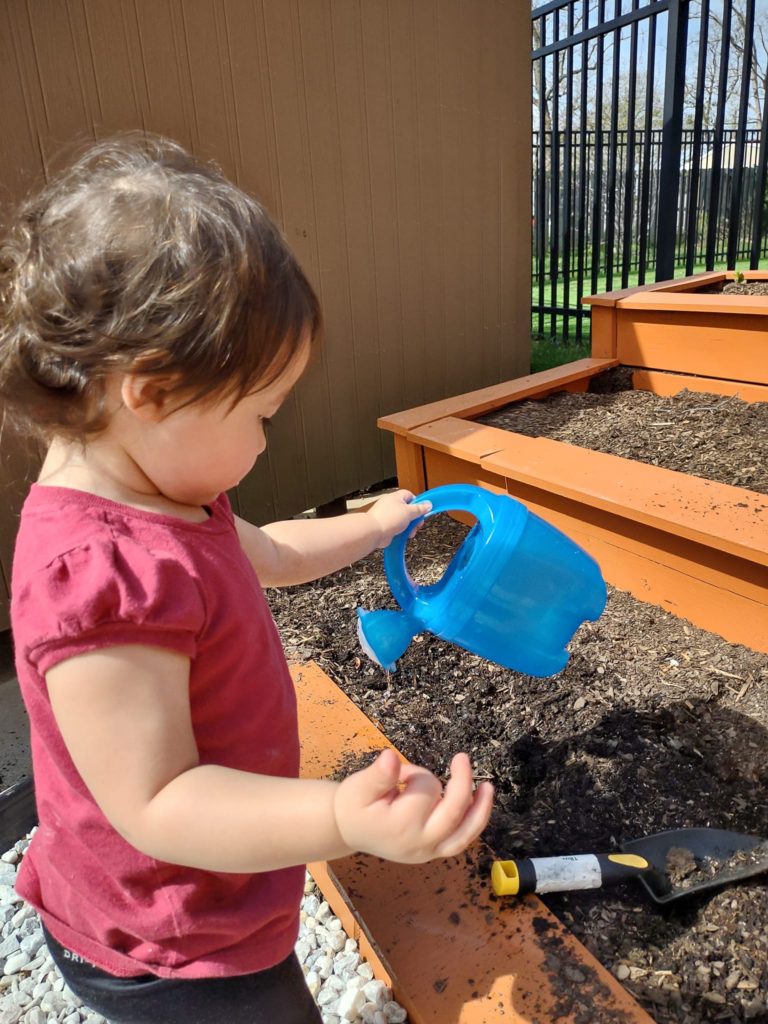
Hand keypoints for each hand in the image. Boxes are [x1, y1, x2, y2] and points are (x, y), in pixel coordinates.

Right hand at [333, 749, 493, 862]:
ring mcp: (427, 852)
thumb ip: (378, 774)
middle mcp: (418, 843)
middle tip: (462, 757)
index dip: (418, 774)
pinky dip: (472, 823)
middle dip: (462, 784)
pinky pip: (459, 841)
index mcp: (400, 825)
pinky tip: (478, 805)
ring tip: (488, 788)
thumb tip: (391, 757)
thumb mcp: (359, 785)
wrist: (347, 830)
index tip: (402, 772)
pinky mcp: (432, 853)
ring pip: (463, 835)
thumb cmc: (354, 805)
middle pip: (453, 814)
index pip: (426, 790)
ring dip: (479, 811)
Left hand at [367, 490, 431, 548]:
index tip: (423, 511)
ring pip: (404, 520)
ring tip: (410, 532)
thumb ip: (420, 509)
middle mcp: (391, 505)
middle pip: (408, 510)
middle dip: (415, 518)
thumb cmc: (388, 519)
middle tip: (417, 524)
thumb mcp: (409, 512)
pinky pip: (398, 528)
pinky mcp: (386, 526)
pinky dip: (402, 532)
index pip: (410, 496)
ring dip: (410, 527)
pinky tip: (404, 536)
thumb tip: (428, 504)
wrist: (373, 532)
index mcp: (396, 497)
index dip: (418, 503)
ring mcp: (388, 516)